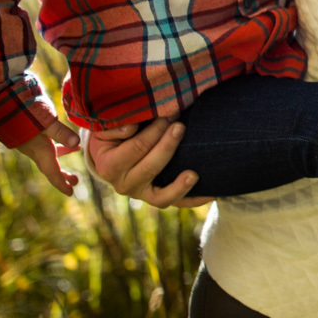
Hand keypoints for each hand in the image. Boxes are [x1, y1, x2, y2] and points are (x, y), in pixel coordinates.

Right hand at [13, 118, 82, 195]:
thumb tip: (77, 143)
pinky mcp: (29, 135)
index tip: (70, 193)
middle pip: (51, 167)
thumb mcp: (45, 122)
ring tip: (76, 150)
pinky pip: (45, 145)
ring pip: (48, 155)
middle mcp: (35, 150)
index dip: (61, 184)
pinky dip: (56, 143)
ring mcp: (31, 143)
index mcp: (40, 151)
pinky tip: (63, 136)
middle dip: (63, 175)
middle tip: (75, 181)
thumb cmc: (23, 113)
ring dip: (61, 157)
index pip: (53, 173)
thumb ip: (61, 132)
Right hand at [83, 118, 212, 208]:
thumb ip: (114, 127)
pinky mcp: (157, 198)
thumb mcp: (105, 130)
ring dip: (180, 186)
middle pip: (150, 167)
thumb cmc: (112, 138)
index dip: (154, 131)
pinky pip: (177, 204)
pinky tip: (212, 193)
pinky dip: (195, 200)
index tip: (169, 114)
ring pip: (162, 196)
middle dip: (168, 145)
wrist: (110, 157)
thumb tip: (131, 128)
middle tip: (181, 126)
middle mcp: (124, 185)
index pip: (136, 148)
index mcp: (108, 167)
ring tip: (194, 174)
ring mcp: (142, 194)